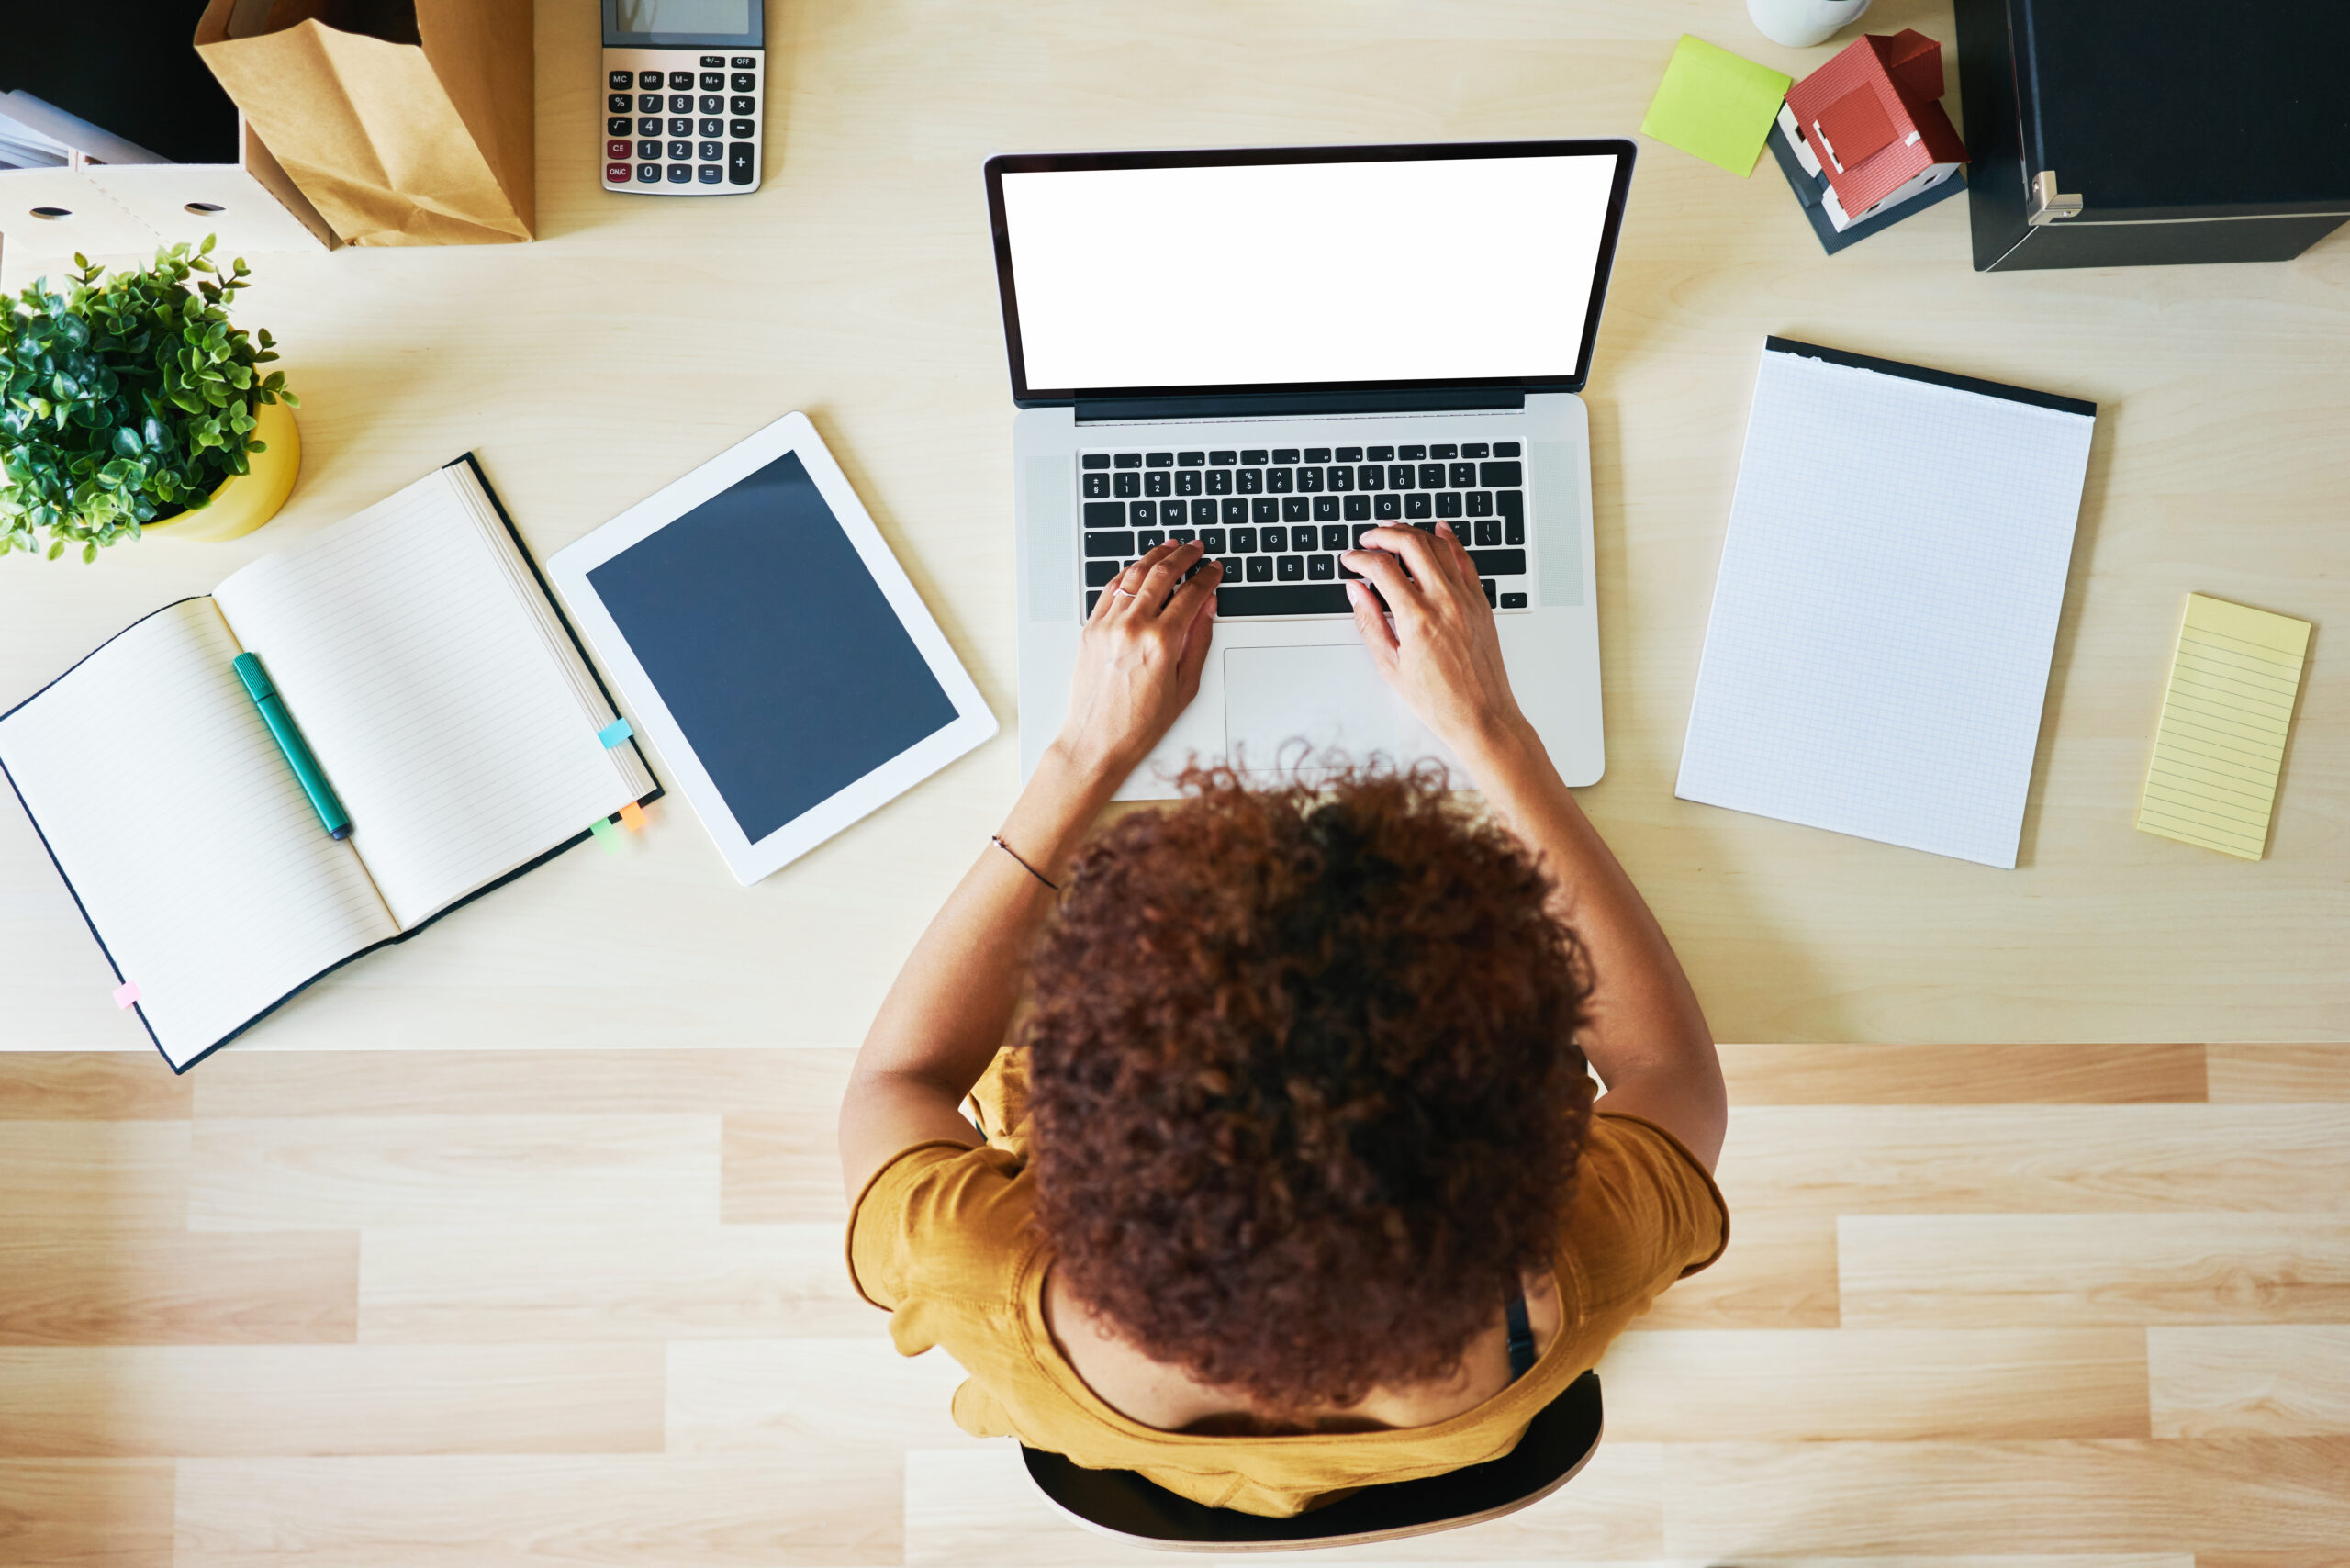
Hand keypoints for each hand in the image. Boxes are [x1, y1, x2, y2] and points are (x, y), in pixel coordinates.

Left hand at [1054, 540, 1221, 779]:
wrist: (1097, 741)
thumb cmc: (1141, 723)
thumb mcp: (1186, 686)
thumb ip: (1199, 640)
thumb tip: (1207, 606)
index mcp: (1162, 642)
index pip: (1191, 594)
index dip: (1207, 577)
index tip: (1214, 569)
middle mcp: (1133, 627)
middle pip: (1162, 575)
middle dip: (1183, 557)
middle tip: (1196, 548)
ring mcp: (1108, 625)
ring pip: (1133, 575)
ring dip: (1154, 557)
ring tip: (1169, 547)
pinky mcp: (1090, 629)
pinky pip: (1110, 589)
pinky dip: (1126, 573)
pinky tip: (1137, 568)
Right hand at [1341, 523, 1529, 757]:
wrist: (1482, 716)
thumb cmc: (1439, 701)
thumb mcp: (1391, 666)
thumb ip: (1370, 623)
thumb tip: (1357, 591)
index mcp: (1417, 619)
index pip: (1382, 569)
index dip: (1360, 558)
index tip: (1350, 560)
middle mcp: (1444, 602)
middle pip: (1411, 544)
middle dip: (1384, 534)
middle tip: (1368, 538)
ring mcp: (1467, 599)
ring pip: (1439, 545)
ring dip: (1413, 532)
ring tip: (1395, 532)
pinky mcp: (1481, 603)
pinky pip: (1465, 560)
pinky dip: (1450, 540)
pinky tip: (1440, 530)